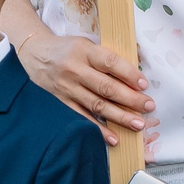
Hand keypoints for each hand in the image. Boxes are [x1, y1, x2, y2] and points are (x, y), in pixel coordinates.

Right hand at [16, 30, 151, 145]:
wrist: (35, 53)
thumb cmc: (67, 49)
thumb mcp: (86, 45)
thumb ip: (105, 58)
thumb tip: (134, 77)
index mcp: (84, 51)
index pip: (110, 63)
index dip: (129, 74)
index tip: (144, 84)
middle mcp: (75, 70)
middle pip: (106, 87)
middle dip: (130, 99)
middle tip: (148, 107)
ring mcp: (68, 87)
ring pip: (97, 105)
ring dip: (120, 116)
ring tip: (138, 124)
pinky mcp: (62, 101)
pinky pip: (82, 117)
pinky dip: (98, 129)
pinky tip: (113, 138)